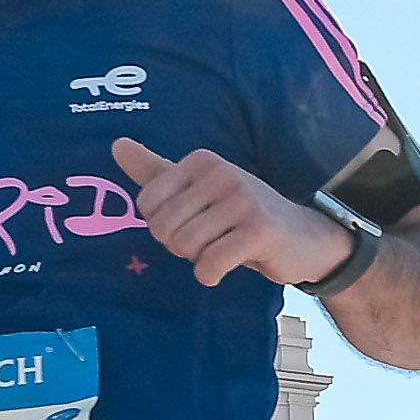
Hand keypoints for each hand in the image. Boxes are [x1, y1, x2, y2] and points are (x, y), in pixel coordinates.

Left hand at [109, 138, 350, 288]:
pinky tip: (227, 266)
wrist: (302, 238)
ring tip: (222, 249)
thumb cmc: (242, 217)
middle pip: (164, 226)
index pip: (147, 202)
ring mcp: (242, 199)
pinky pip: (210, 263)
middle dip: (179, 246)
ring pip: (186, 246)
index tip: (192, 224)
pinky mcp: (259, 230)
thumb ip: (156, 171)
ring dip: (199, 260)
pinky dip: (211, 274)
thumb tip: (117, 145)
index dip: (162, 225)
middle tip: (208, 242)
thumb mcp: (198, 190)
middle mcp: (221, 173)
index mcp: (202, 161)